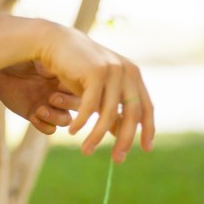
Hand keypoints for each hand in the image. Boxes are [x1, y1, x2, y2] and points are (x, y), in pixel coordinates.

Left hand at [0, 61, 80, 135]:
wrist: (0, 71)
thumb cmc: (18, 59)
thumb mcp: (34, 56)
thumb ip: (47, 62)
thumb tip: (55, 72)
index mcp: (65, 79)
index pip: (81, 89)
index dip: (74, 90)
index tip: (60, 84)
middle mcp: (61, 94)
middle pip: (79, 107)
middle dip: (68, 104)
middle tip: (53, 98)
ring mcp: (50, 107)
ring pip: (66, 121)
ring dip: (55, 117)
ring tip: (40, 110)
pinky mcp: (36, 117)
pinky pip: (49, 129)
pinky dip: (43, 126)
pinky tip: (32, 116)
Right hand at [35, 25, 154, 161]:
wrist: (56, 43)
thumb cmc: (78, 68)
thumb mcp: (99, 90)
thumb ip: (111, 108)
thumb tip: (119, 133)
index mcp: (133, 75)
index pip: (146, 107)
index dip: (147, 129)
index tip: (146, 149)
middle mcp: (127, 71)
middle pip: (132, 114)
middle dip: (125, 140)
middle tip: (118, 160)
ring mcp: (112, 70)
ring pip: (109, 114)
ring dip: (97, 136)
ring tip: (86, 151)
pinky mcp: (95, 72)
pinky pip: (90, 107)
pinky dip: (82, 123)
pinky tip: (73, 132)